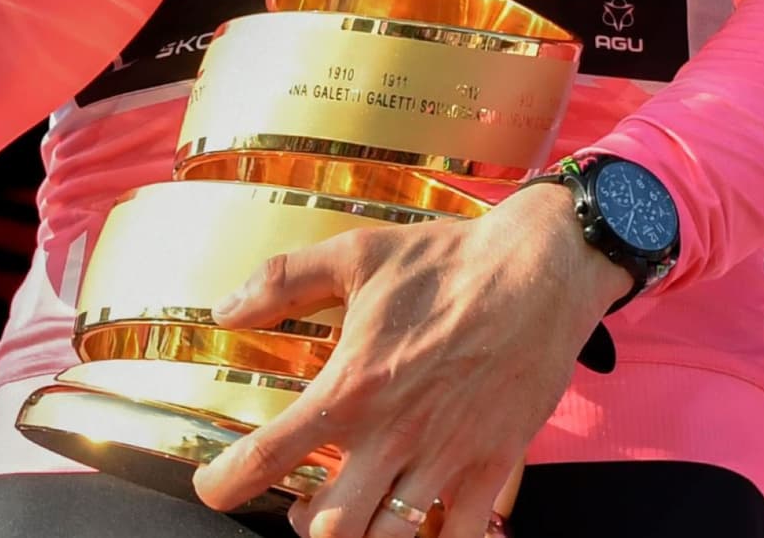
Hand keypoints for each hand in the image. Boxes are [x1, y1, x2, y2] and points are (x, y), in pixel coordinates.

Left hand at [192, 180, 630, 536]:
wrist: (548, 264)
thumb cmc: (451, 259)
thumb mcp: (358, 253)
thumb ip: (283, 280)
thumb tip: (224, 309)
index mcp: (352, 387)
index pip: (265, 460)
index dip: (223, 485)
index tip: (215, 485)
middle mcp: (396, 434)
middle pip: (328, 528)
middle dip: (305, 525)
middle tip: (306, 503)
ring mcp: (449, 456)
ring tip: (360, 515)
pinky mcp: (495, 464)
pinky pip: (462, 536)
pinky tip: (424, 525)